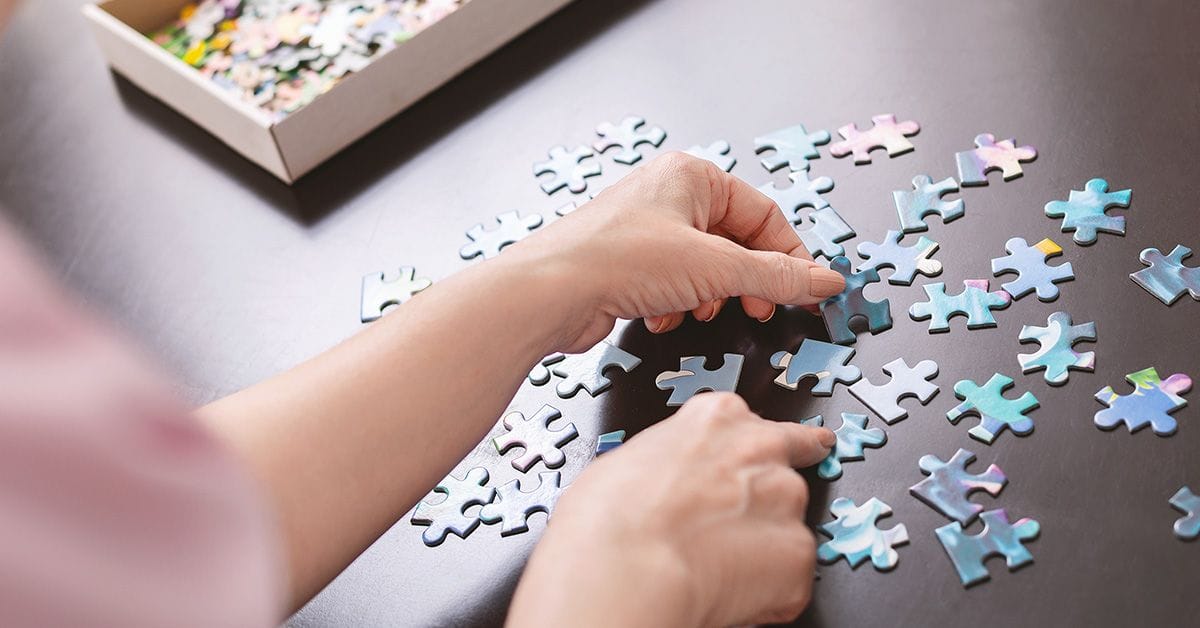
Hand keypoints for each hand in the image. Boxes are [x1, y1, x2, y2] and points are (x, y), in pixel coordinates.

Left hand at [508, 152, 845, 352]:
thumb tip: (824, 279)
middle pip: (735, 242)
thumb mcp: (715, 269)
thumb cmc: (616, 260)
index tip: (809, 290)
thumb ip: (776, 277)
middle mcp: (668, 196)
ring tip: (696, 310)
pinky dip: (676, 305)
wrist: (548, 292)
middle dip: (745, 281)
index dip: (790, 256)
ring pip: (705, 267)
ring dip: (707, 297)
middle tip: (757, 309)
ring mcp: (645, 229)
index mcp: (693, 176)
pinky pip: (673, 284)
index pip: (764, 213)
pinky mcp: (626, 263)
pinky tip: (660, 315)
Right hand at [508, 393, 834, 626]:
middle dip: (761, 505)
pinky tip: (725, 591)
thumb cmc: (611, 515)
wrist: (625, 565)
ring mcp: (786, 502)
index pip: (762, 425)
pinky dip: (767, 593)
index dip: (759, 453)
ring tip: (713, 565)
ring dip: (761, 549)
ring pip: (786, 529)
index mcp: (718, 418)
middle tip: (722, 531)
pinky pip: (789, 578)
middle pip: (782, 476)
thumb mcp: (631, 457)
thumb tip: (670, 482)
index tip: (761, 464)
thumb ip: (674, 460)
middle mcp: (762, 452)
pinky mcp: (798, 556)